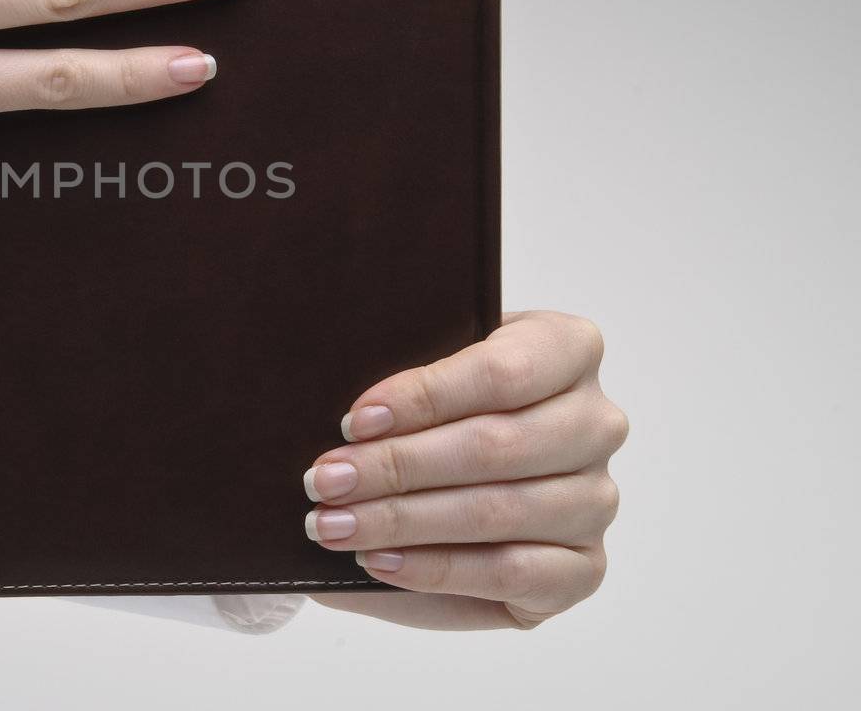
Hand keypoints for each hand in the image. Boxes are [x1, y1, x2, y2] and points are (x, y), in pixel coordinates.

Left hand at [304, 311, 626, 629]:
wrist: (456, 480)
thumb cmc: (441, 413)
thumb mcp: (426, 379)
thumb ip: (407, 386)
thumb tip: (351, 422)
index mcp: (566, 348)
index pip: (502, 371)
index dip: (425, 397)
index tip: (355, 421)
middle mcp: (595, 422)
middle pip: (494, 445)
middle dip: (396, 466)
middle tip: (326, 480)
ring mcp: (595, 498)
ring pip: (496, 510)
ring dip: (402, 521)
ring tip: (334, 525)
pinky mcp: (582, 567)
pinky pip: (509, 571)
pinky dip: (434, 568)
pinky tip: (379, 559)